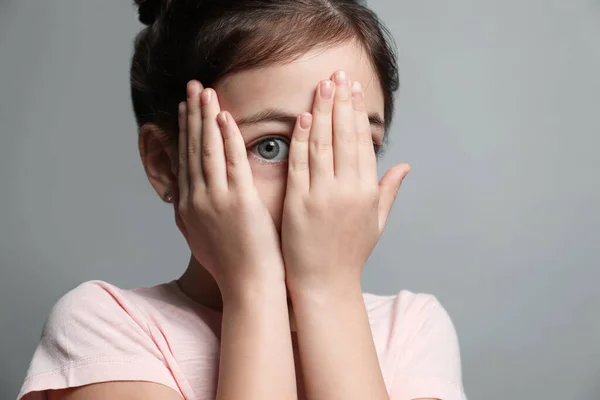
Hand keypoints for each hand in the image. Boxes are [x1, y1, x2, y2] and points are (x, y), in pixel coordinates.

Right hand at [175, 81, 284, 296]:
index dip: (185, 132)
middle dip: (191, 116)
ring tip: (204, 91)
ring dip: (204, 118)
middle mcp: (195, 201)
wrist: (249, 289)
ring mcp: (215, 201)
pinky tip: (224, 117)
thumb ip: (198, 215)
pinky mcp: (238, 203)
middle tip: (192, 87)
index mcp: (188, 209)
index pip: (186, 161)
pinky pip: (231, 163)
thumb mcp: (206, 239)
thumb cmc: (235, 267)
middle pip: (192, 149)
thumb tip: (193, 200)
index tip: (186, 109)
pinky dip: (226, 138)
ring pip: (207, 150)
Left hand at [281, 71, 410, 293]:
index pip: (362, 142)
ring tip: (321, 87)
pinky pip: (299, 165)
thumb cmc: (350, 254)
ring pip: (321, 145)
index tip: (352, 90)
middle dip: (340, 103)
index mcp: (366, 191)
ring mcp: (321, 195)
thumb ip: (388, 190)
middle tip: (337, 75)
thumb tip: (404, 166)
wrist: (325, 284)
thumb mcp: (376, 222)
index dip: (357, 113)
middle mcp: (347, 190)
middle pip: (343, 137)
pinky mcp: (298, 203)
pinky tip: (301, 118)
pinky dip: (300, 140)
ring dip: (320, 113)